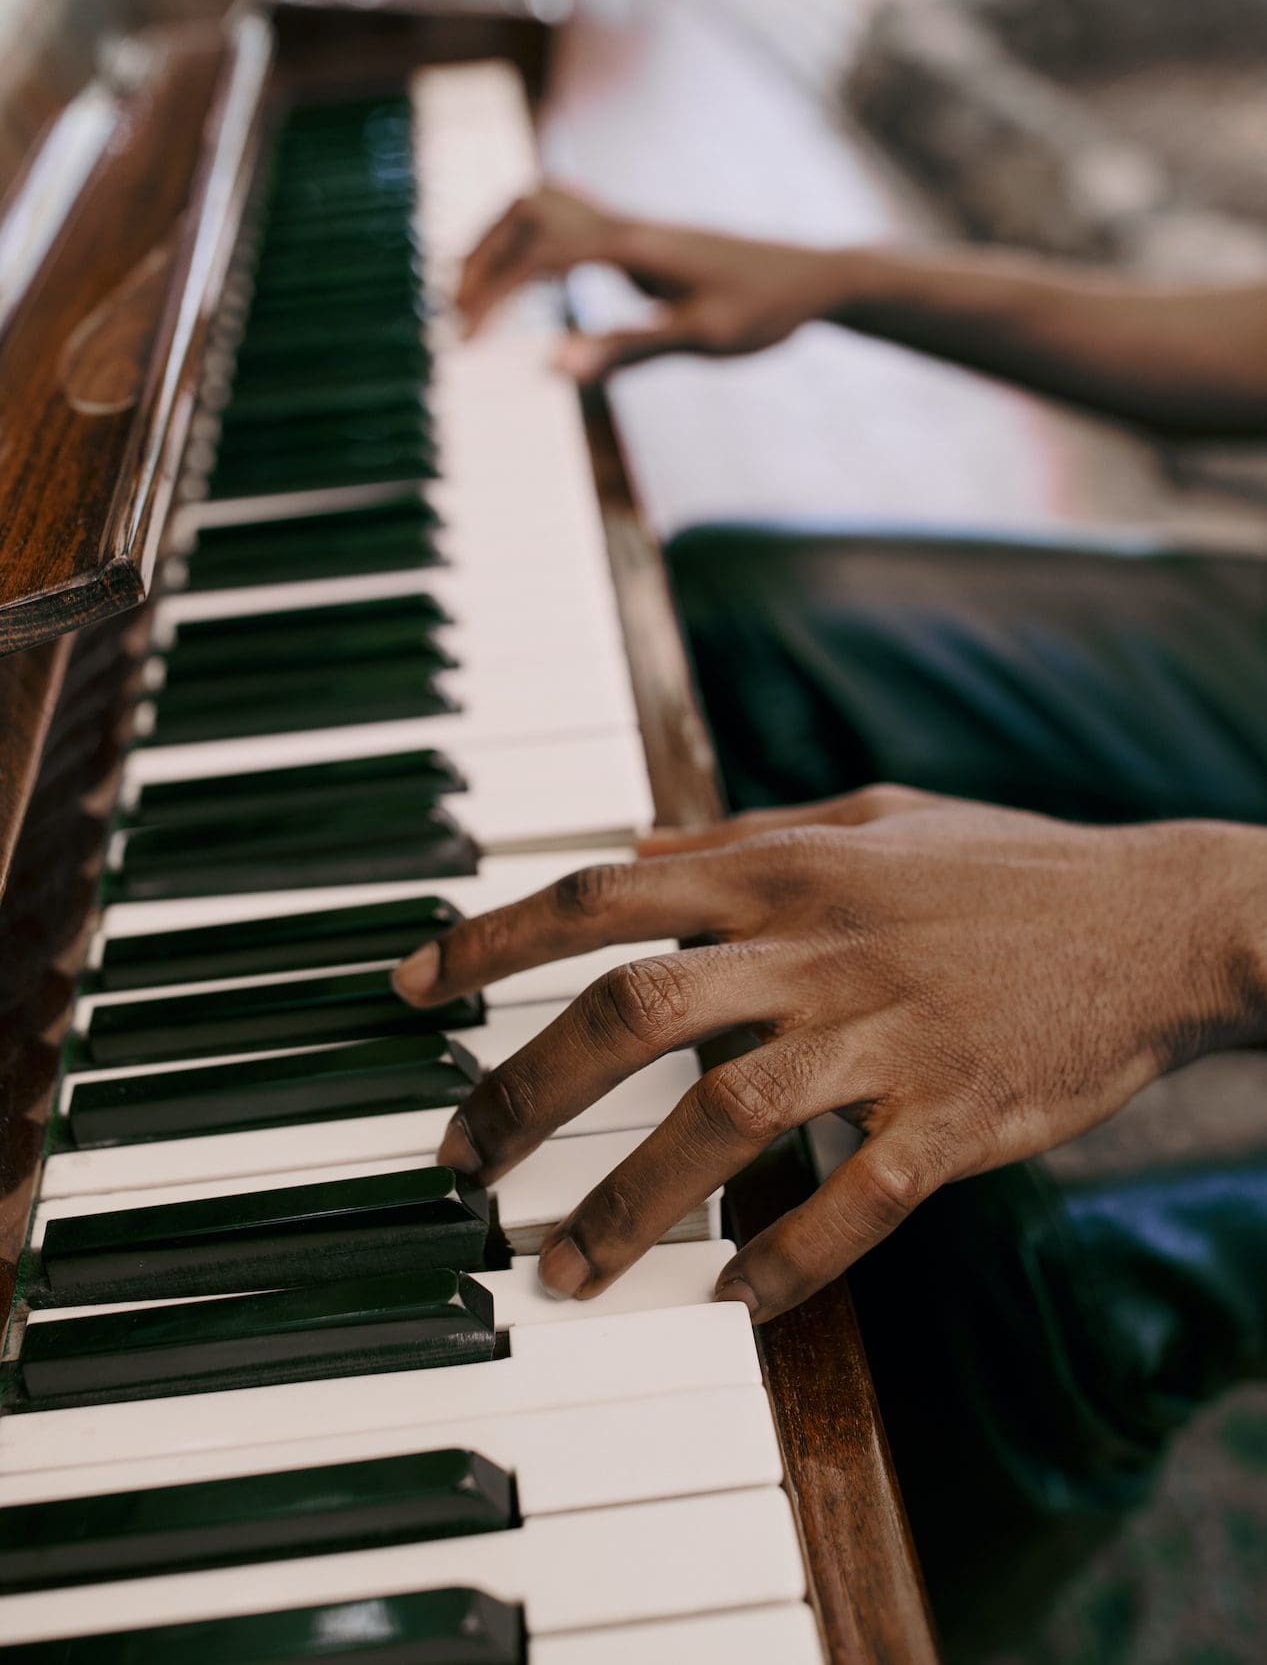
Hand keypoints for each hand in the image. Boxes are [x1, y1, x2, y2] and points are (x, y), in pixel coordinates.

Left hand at [393, 789, 1266, 1320]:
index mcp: (785, 869)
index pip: (603, 893)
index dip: (490, 938)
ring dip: (626, 1204)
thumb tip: (637, 845)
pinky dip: (785, 1263)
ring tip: (561, 1271)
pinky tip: (732, 1304)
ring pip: (721, 1121)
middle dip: (523, 1092)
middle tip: (459, 1162)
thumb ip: (746, 833)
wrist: (1160, 918)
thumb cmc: (1005, 868)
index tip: (409, 986)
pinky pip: (852, 1205)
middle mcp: (817, 945)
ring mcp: (886, 1034)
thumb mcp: (871, 815)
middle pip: (631, 1014)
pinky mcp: (954, 1118)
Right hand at [456, 184, 851, 381]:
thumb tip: (553, 367)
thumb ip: (627, 351)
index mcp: (632, 247)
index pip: (538, 256)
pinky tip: (523, 274)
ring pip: (539, 203)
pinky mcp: (639, 235)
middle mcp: (625, 224)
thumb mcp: (701, 339)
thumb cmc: (765, 311)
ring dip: (497, 240)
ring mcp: (631, 224)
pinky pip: (565, 217)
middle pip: (525, 213)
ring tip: (471, 290)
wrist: (814, 279)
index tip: (465, 340)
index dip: (493, 295)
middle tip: (453, 316)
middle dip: (479, 259)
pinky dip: (527, 238)